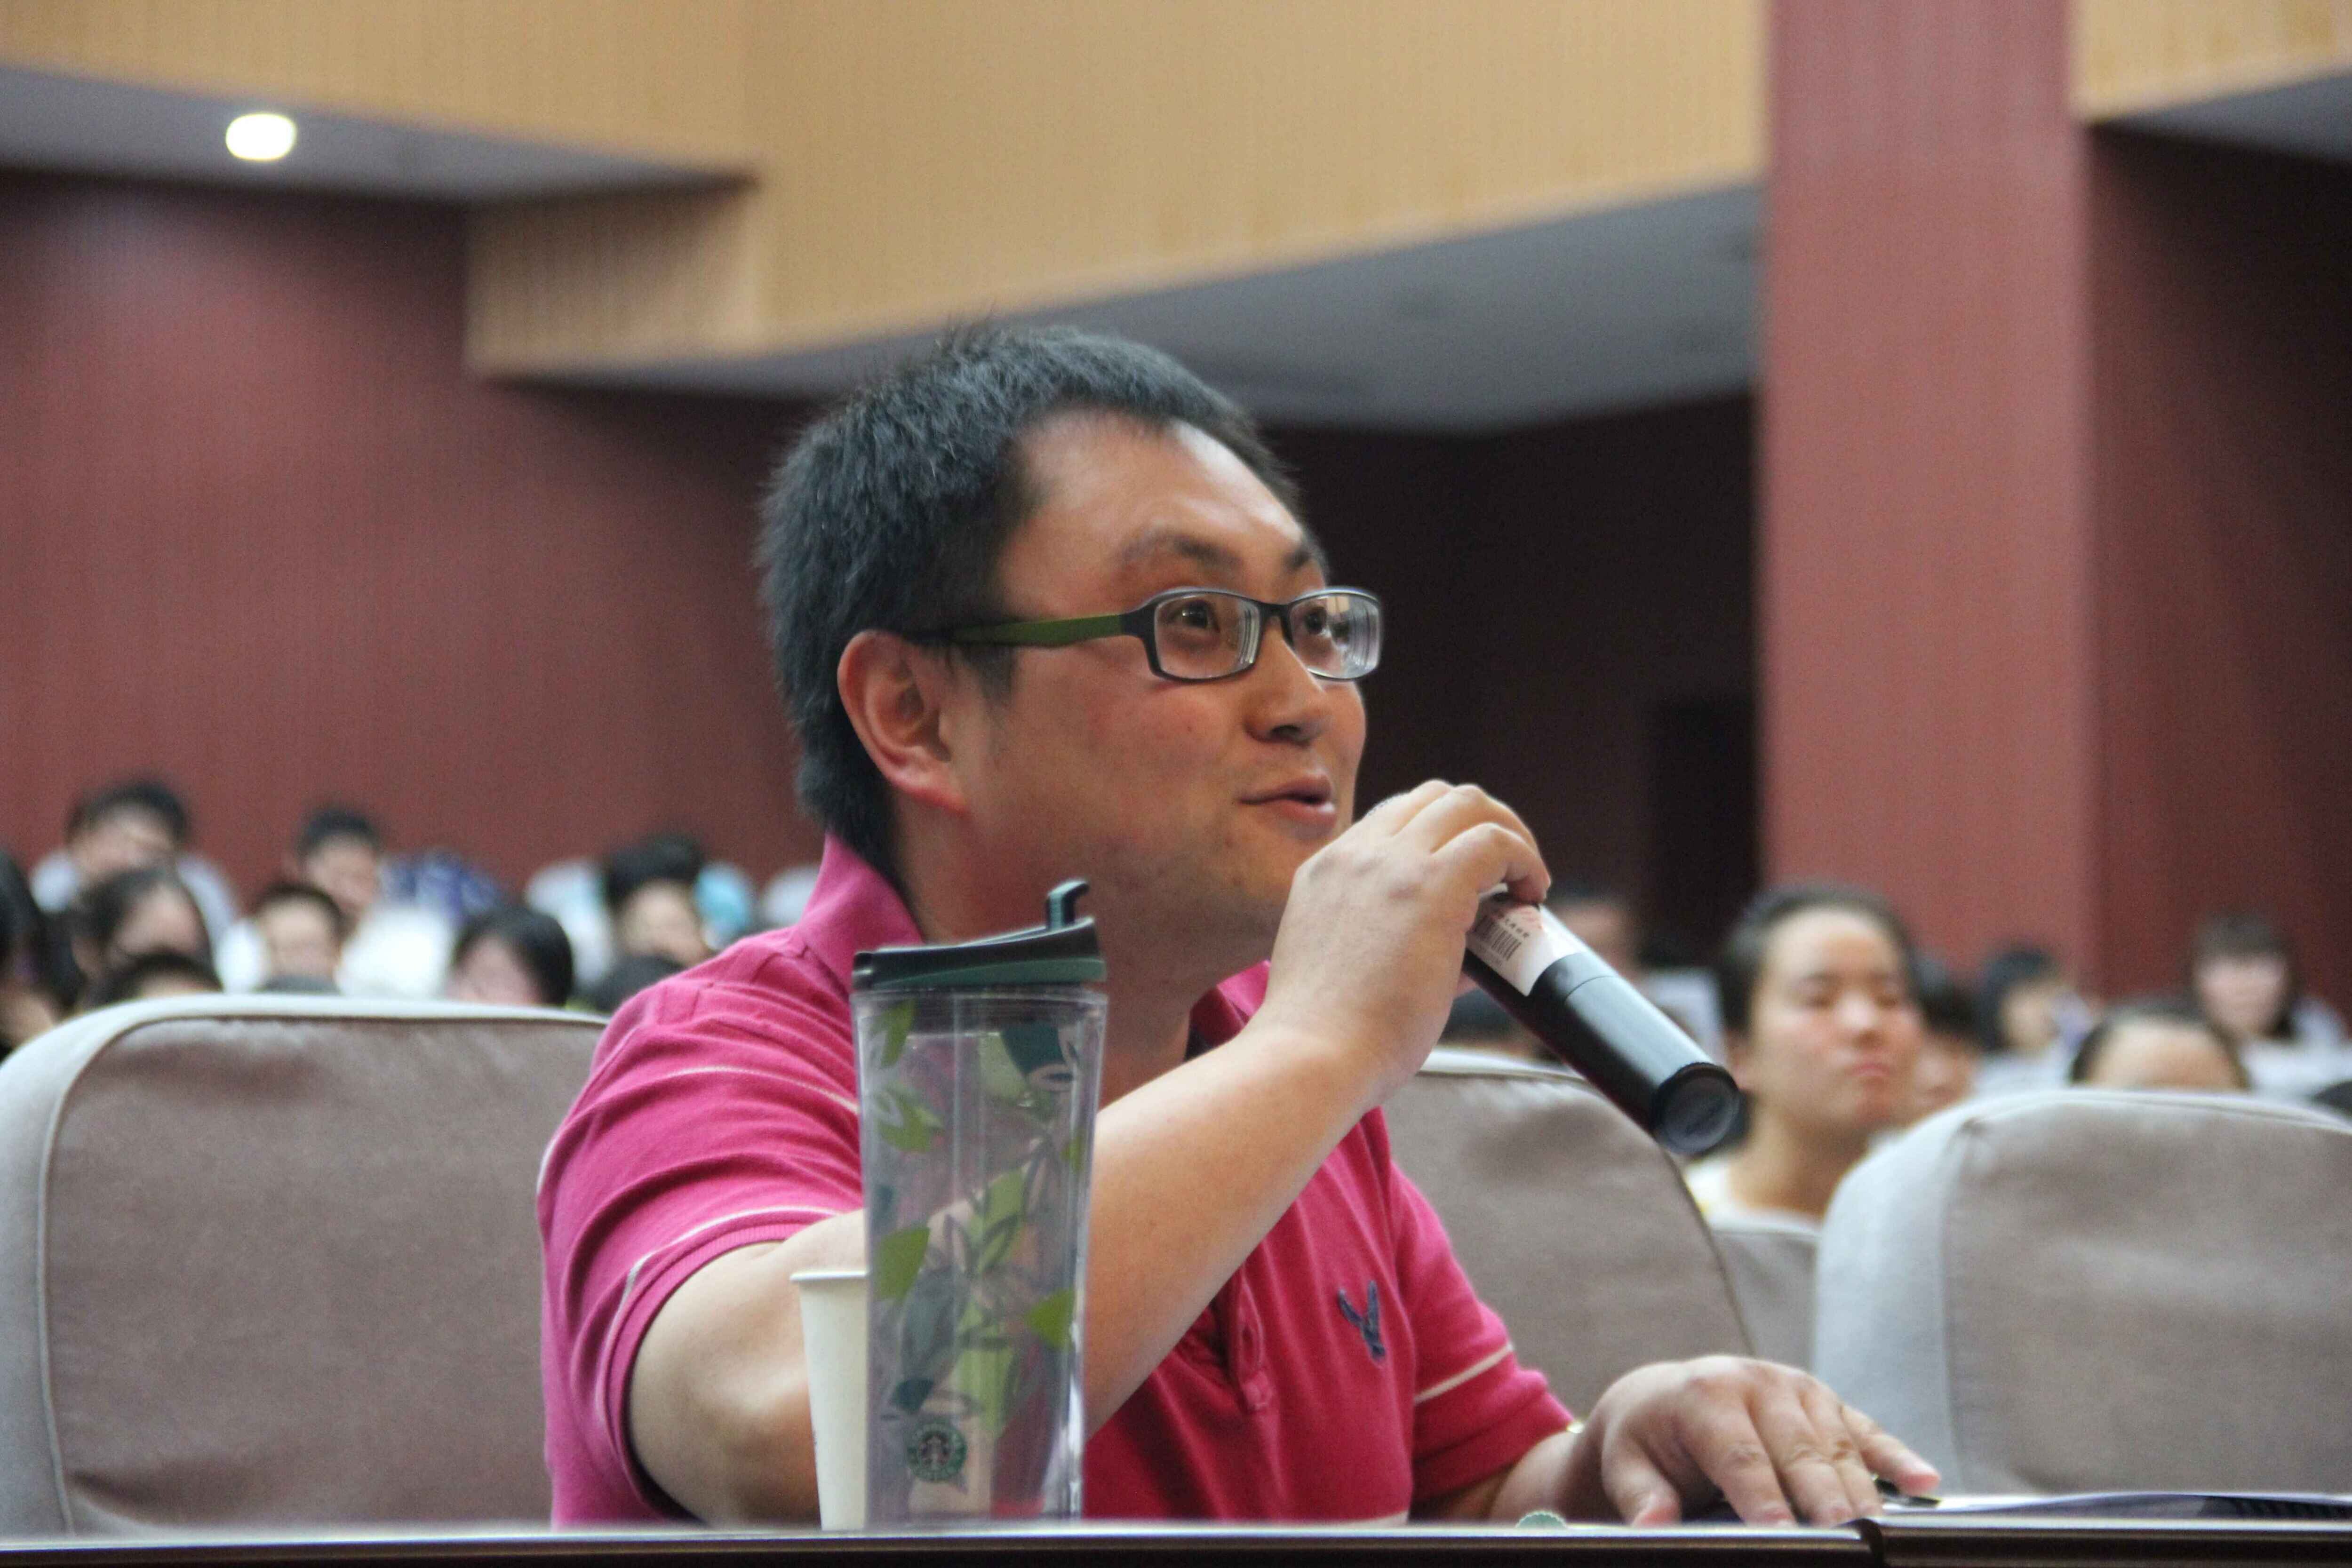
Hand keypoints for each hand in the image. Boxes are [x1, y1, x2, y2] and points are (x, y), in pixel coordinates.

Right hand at [1254, 781, 1547, 1104]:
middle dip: (1482, 821)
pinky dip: (1525, 860)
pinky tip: (1533, 893)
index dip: (1441, 836)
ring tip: (1526, 878)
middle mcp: (1355, 854)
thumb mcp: (1345, 964)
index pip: (1393, 819)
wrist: (1310, 1056)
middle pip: (1434, 797)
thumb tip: (1472, 951)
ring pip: (1468, 804)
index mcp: (1326, 871)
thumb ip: (1397, 942)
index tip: (1467, 873)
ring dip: (1508, 833)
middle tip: (1507, 868)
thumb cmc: (1326, 1036)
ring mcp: (1392, 864)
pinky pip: (1496, 843)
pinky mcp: (1432, 887)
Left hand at [1563, 1357, 1940, 1526]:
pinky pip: (1865, 1431)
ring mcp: (1798, 1389)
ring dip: (1862, 1491)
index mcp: (1706, 1394)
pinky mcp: (1825, 1402)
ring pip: (1837, 1446)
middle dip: (1824, 1499)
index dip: (1762, 1498)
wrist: (1659, 1397)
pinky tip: (1925, 1482)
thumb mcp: (1626, 1465)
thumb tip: (1652, 1526)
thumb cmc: (1646, 1439)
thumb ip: (1642, 1496)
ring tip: (1881, 1534)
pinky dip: (1896, 1457)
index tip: (1780, 1534)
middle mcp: (1758, 1383)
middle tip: (1847, 1539)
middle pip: (1799, 1451)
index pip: (1741, 1455)